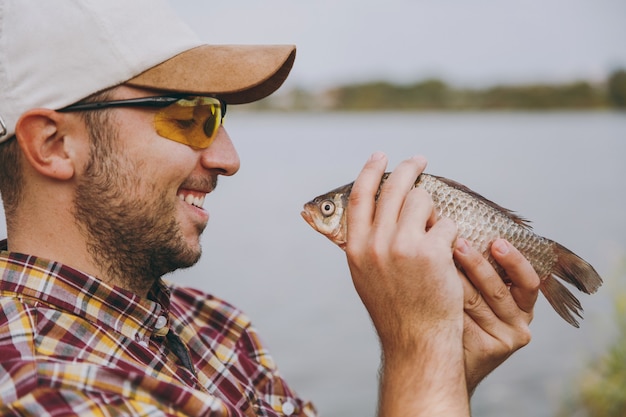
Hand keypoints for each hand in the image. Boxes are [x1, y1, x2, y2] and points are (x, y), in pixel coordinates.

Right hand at [345, 153, 469, 415]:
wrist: (417, 342)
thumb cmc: (394, 310)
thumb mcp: (366, 276)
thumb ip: (366, 243)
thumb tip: (374, 207)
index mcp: (355, 248)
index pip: (359, 197)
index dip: (370, 171)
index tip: (380, 156)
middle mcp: (375, 244)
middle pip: (393, 189)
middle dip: (409, 168)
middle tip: (419, 160)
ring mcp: (403, 246)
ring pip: (423, 201)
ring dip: (433, 210)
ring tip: (436, 232)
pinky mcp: (433, 252)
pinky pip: (448, 224)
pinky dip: (452, 234)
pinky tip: (449, 255)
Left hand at [454, 238, 539, 394]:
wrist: (444, 359)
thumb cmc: (457, 316)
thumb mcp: (475, 292)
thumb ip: (479, 270)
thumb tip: (460, 229)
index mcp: (523, 304)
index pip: (528, 280)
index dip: (515, 260)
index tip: (497, 241)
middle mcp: (519, 322)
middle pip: (498, 289)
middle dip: (476, 264)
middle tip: (457, 243)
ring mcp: (505, 338)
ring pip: (477, 302)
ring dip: (456, 279)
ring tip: (439, 258)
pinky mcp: (489, 350)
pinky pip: (464, 319)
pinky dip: (448, 301)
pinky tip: (433, 288)